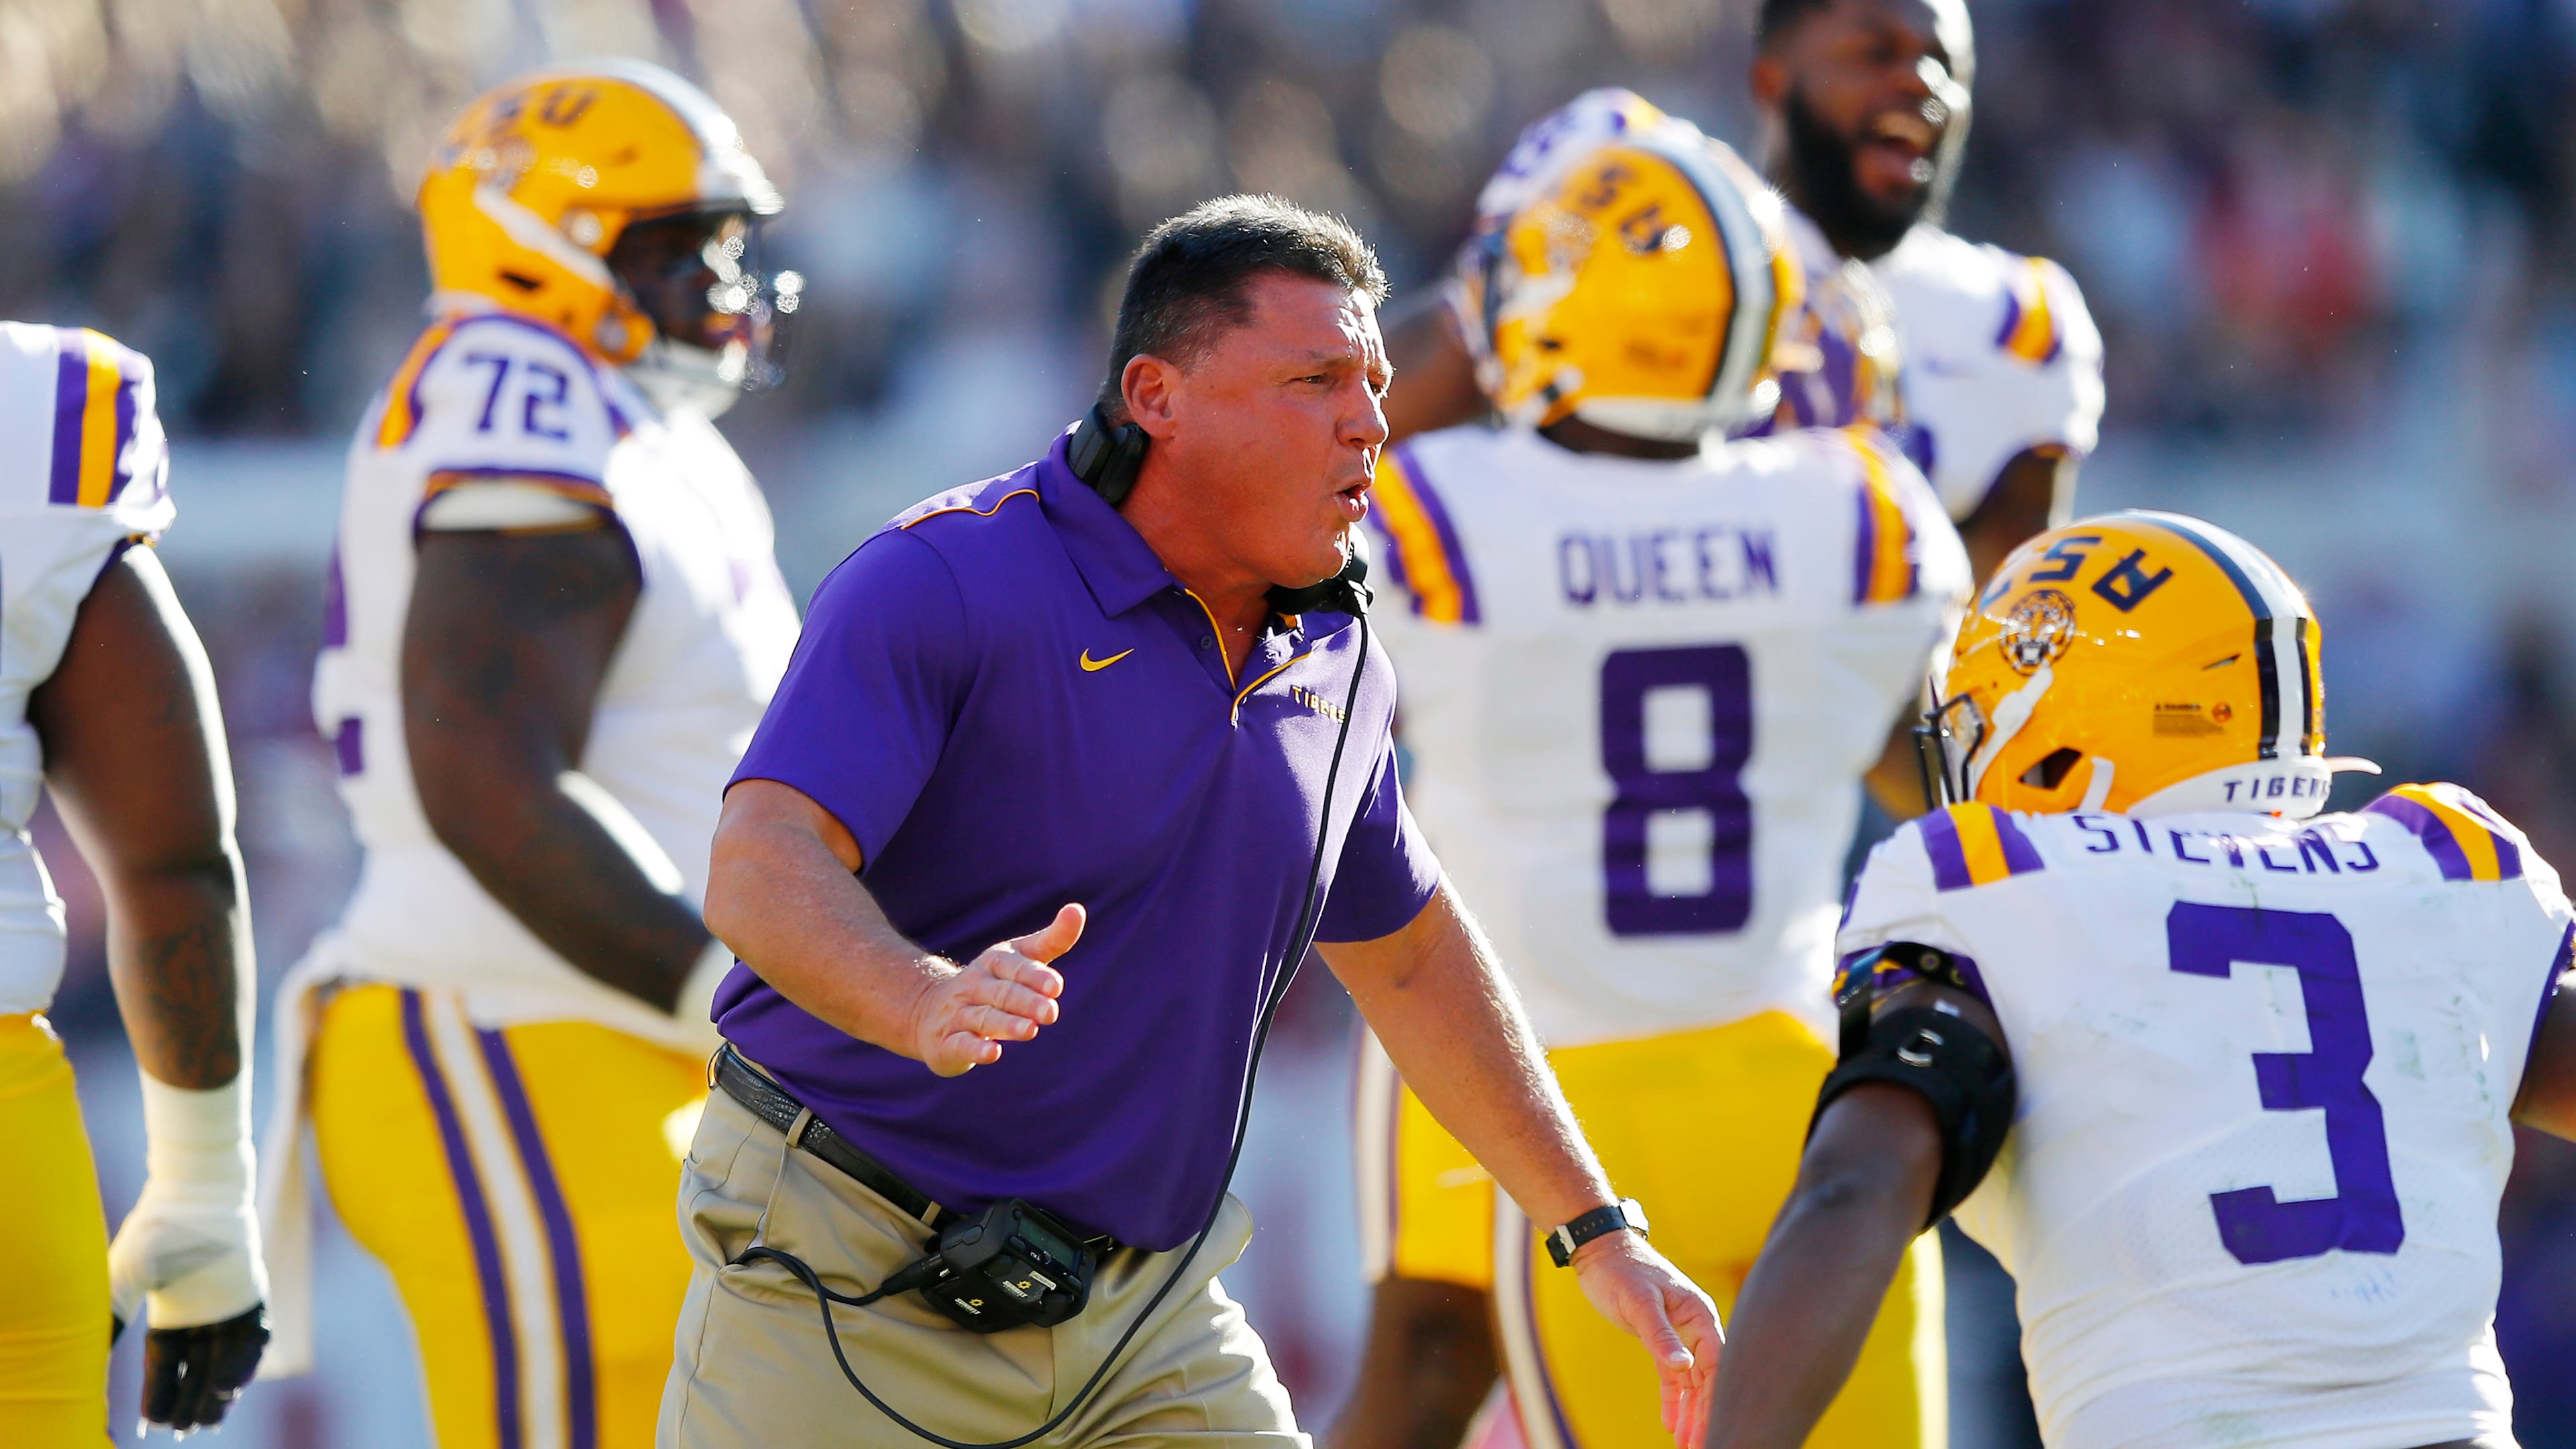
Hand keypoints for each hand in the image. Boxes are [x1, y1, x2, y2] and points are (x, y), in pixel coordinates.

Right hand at [108, 1170, 269, 1432]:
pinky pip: (254, 1336)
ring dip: (218, 1392)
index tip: (151, 1424)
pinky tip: (228, 1384)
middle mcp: (200, 1315)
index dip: (158, 1396)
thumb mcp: (125, 1279)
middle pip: (198, 1370)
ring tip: (207, 1418)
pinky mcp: (252, 1294)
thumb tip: (85, 1358)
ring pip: (226, 1360)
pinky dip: (244, 1362)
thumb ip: (111, 1317)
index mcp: (168, 1316)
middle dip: (190, 1402)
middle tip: (184, 1430)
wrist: (196, 1193)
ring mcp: (228, 1305)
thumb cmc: (157, 1231)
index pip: (164, 1367)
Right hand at [908, 904, 1083, 1075]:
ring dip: (1008, 1025)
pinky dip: (976, 1049)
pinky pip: (961, 1045)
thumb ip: (1051, 939)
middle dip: (1027, 1002)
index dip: (1034, 976)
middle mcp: (974, 986)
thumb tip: (1077, 909)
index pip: (1015, 967)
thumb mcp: (1019, 958)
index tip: (1056, 986)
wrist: (928, 1011)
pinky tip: (992, 1054)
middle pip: (1003, 993)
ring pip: (985, 1018)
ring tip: (1030, 1030)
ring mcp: (958, 1014)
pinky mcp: (947, 1043)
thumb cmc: (991, 984)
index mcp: (993, 963)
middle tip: (1051, 1012)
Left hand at [1571, 1230, 1722, 1447]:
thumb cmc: (1622, 1271)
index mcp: (1699, 1316)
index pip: (1716, 1365)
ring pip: (1692, 1382)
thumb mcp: (1639, 1303)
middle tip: (1699, 1446)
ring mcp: (1681, 1334)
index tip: (1712, 1428)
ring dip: (1691, 1413)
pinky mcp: (1661, 1339)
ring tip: (1688, 1444)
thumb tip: (1684, 1365)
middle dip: (1705, 1414)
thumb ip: (1660, 1334)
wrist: (1601, 1251)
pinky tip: (1671, 1425)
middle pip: (1708, 1379)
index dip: (1715, 1398)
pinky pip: (1673, 1376)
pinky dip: (1673, 1400)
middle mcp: (1697, 1327)